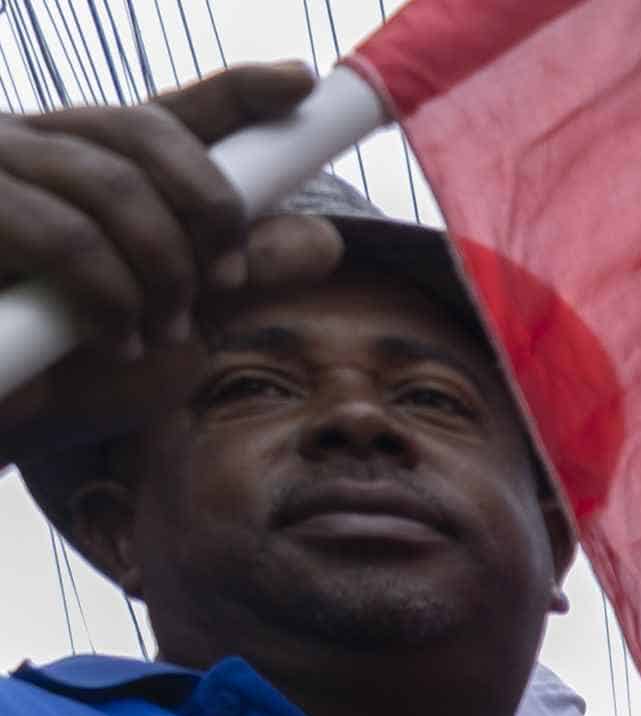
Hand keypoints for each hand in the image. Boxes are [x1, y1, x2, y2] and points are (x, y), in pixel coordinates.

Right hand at [0, 67, 345, 442]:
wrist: (8, 423)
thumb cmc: (78, 374)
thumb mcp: (179, 323)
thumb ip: (238, 276)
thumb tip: (322, 237)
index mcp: (88, 164)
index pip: (166, 113)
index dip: (234, 92)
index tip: (297, 81)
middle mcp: (32, 148)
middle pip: (142, 131)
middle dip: (209, 209)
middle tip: (224, 283)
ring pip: (111, 182)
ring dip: (162, 268)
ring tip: (159, 332)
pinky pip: (65, 234)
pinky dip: (110, 294)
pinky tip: (112, 340)